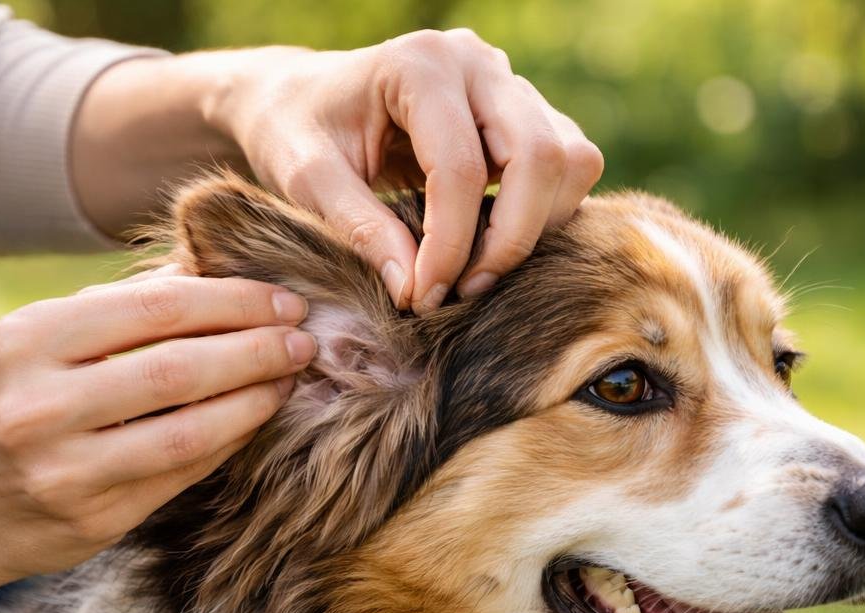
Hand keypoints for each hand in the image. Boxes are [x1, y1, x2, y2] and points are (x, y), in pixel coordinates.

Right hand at [0, 271, 315, 600]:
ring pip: (188, 430)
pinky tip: (254, 421)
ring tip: (290, 379)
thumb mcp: (38, 344)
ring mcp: (65, 469)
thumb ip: (116, 312)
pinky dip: (227, 443)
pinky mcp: (91, 519)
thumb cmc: (9, 406)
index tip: (283, 299)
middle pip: (178, 368)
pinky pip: (180, 475)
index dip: (231, 302)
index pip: (152, 308)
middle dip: (256, 349)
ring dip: (254, 401)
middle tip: (304, 338)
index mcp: (27, 340)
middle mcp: (39, 404)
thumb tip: (212, 270)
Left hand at [208, 30, 604, 313]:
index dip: (450, 244)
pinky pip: (566, 165)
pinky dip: (542, 214)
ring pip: (569, 160)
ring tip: (474, 272)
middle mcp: (476, 63)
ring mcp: (506, 82)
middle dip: (510, 239)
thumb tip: (414, 291)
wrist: (299, 98)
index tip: (423, 298)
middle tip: (462, 292)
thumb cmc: (295, 131)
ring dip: (536, 228)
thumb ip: (361, 229)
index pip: (462, 167)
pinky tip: (488, 244)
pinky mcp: (522, 111)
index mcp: (420, 65)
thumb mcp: (307, 180)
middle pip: (540, 157)